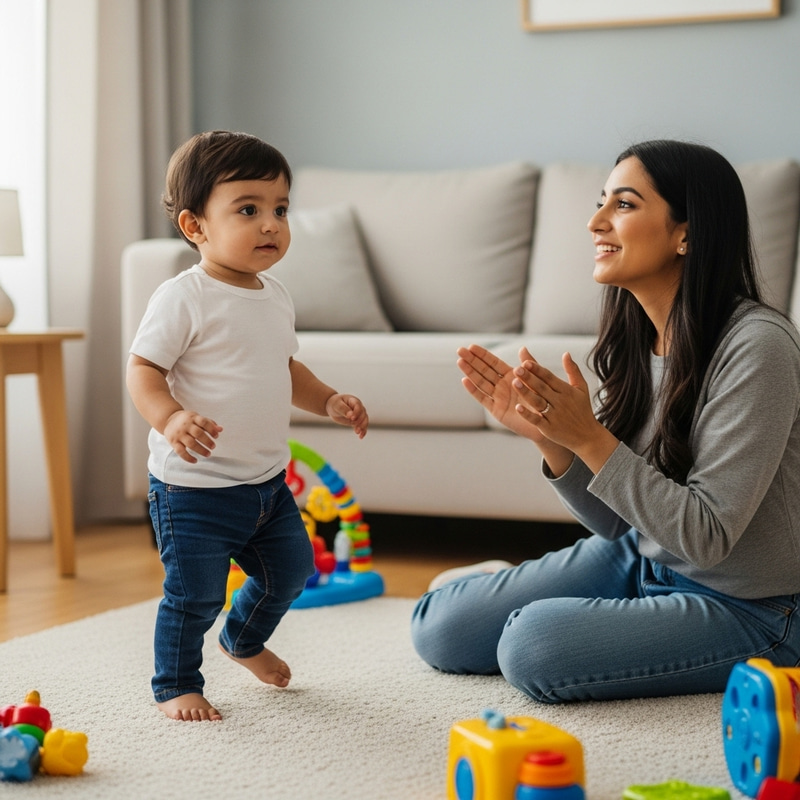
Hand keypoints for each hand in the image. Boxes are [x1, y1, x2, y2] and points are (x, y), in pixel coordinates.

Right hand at [163, 410, 222, 462]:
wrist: (168, 420)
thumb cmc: (187, 420)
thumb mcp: (197, 418)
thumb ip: (209, 423)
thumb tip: (221, 429)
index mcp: (193, 418)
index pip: (204, 422)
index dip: (211, 429)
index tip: (216, 436)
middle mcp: (185, 426)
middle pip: (198, 433)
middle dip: (207, 441)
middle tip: (213, 447)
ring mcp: (179, 434)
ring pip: (190, 443)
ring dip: (201, 450)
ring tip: (208, 454)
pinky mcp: (173, 442)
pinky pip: (180, 451)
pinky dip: (188, 457)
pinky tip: (195, 461)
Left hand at [326, 394, 368, 438]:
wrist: (333, 407)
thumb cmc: (335, 403)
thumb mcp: (337, 405)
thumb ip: (344, 409)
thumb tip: (350, 415)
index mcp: (354, 401)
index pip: (358, 406)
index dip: (356, 412)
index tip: (352, 418)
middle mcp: (359, 407)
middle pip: (363, 414)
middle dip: (360, 422)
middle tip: (356, 428)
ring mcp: (359, 414)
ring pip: (365, 420)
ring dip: (363, 427)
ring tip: (358, 433)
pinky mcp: (357, 421)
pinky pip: (362, 426)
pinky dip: (363, 431)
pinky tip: (360, 437)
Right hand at [457, 344, 547, 442]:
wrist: (547, 420)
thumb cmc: (544, 399)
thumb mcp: (537, 379)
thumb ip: (529, 365)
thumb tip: (522, 348)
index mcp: (511, 375)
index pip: (494, 362)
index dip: (482, 355)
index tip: (471, 346)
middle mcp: (502, 385)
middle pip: (484, 370)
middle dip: (472, 360)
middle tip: (460, 350)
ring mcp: (498, 397)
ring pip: (481, 382)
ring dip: (470, 372)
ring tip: (460, 361)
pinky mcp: (496, 410)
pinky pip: (483, 398)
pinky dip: (474, 390)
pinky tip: (465, 381)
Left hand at [513, 350, 617, 473]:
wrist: (587, 436)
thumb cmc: (582, 410)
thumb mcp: (581, 388)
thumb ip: (573, 370)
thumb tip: (566, 353)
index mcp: (566, 390)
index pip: (549, 377)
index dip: (537, 369)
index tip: (526, 362)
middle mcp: (560, 401)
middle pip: (541, 388)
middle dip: (529, 378)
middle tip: (517, 369)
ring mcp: (554, 415)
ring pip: (538, 402)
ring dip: (526, 393)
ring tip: (514, 383)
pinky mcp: (549, 428)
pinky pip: (537, 420)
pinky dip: (527, 414)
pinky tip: (517, 407)